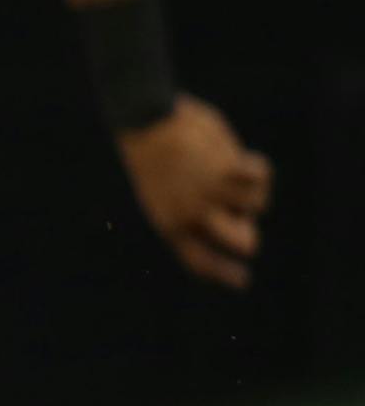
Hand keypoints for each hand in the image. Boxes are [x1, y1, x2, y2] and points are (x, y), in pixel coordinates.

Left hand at [118, 94, 271, 289]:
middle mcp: (193, 215)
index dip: (224, 274)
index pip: (201, 263)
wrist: (144, 125)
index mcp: (171, 226)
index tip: (242, 281)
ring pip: (256, 204)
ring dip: (252, 190)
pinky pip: (260, 176)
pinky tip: (242, 159)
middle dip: (249, 234)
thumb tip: (240, 216)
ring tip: (231, 173)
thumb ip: (196, 211)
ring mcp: (210, 194)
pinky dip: (257, 167)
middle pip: (241, 241)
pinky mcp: (225, 170)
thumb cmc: (154, 157)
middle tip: (243, 217)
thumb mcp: (167, 193)